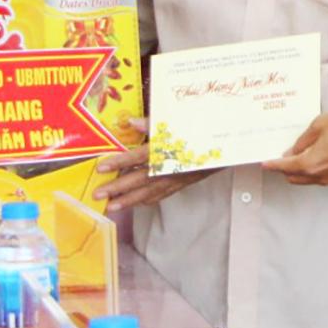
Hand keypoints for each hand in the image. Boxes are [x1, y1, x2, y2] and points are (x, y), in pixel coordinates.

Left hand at [92, 119, 213, 211]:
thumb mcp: (179, 120)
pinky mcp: (181, 184)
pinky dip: (146, 201)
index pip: (137, 157)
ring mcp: (175, 179)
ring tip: (110, 207)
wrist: (229, 148)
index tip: (101, 167)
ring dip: (128, 201)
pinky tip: (136, 203)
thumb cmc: (202, 130)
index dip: (119, 162)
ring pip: (148, 193)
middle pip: (138, 180)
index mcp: (166, 149)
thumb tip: (129, 121)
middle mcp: (169, 167)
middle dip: (117, 188)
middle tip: (98, 195)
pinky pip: (161, 195)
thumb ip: (152, 122)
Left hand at [263, 97, 327, 185]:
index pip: (285, 168)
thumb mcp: (320, 125)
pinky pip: (325, 177)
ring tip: (298, 155)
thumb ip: (303, 140)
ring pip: (311, 179)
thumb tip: (293, 150)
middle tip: (280, 156)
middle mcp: (323, 176)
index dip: (273, 165)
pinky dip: (317, 170)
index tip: (265, 163)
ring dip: (301, 170)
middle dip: (285, 169)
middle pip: (296, 177)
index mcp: (312, 164)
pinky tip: (319, 156)